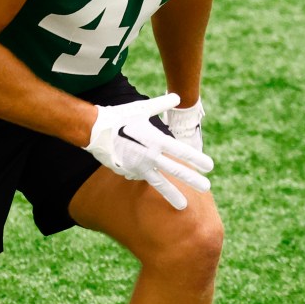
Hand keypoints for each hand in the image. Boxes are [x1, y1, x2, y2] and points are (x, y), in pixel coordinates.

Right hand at [84, 94, 213, 209]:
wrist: (95, 130)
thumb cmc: (120, 117)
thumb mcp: (142, 108)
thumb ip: (162, 105)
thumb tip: (178, 97)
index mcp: (156, 140)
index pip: (181, 152)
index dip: (196, 159)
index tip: (209, 166)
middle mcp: (150, 156)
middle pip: (175, 171)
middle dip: (192, 180)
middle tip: (207, 187)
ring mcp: (139, 166)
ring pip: (159, 184)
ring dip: (172, 194)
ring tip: (184, 205)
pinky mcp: (128, 172)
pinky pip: (140, 176)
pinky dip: (145, 175)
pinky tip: (143, 169)